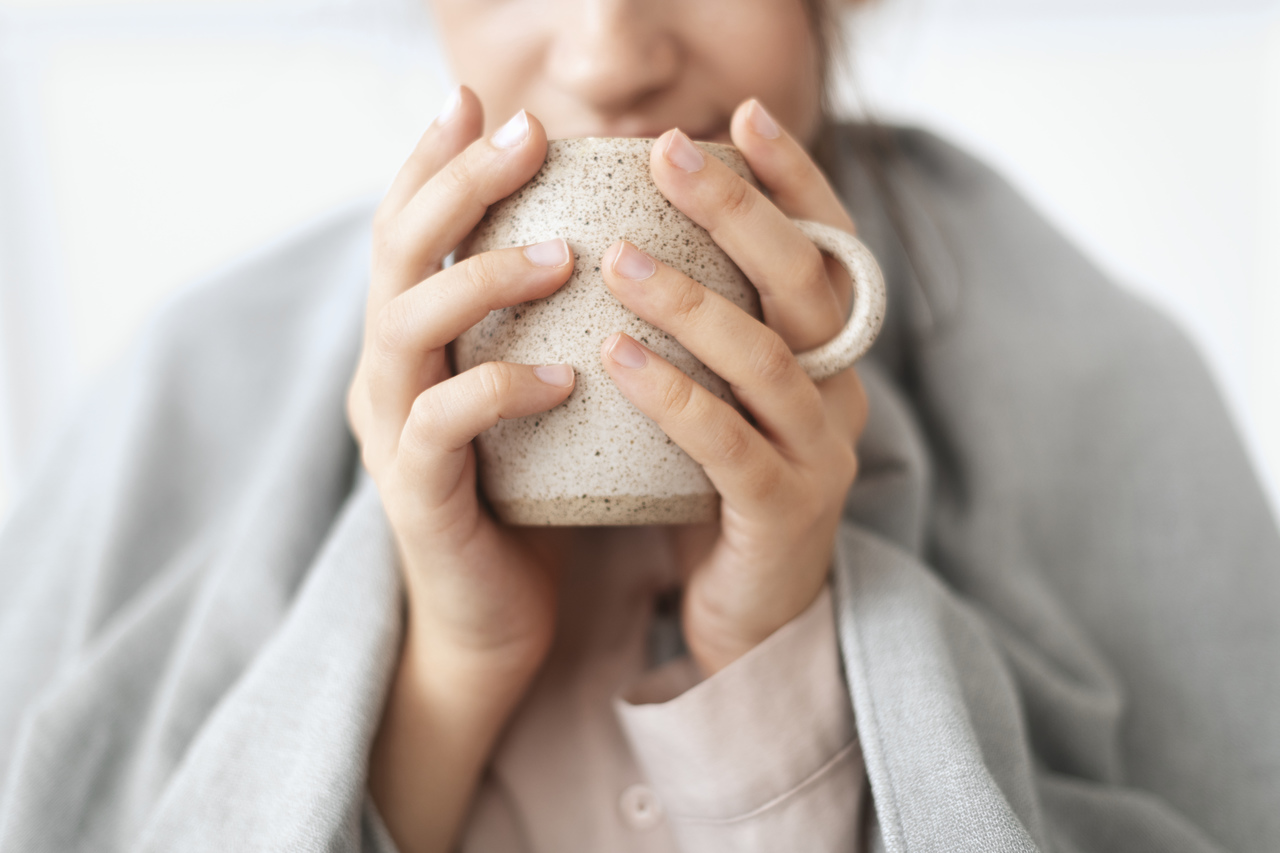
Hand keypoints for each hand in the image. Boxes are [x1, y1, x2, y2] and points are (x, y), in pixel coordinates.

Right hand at [347, 88, 572, 852]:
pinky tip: (563, 377)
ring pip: (406, 326)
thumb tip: (612, 240)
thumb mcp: (530, 392)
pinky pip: (444, 427)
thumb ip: (540, 324)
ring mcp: (393, 432)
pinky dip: (499, 389)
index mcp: (413, 339)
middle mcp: (388, 372)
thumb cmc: (528, 494)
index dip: (432, 159)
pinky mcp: (418, 494)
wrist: (495, 619)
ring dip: (480, 277)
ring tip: (559, 253)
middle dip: (455, 184)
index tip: (478, 99)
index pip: (409, 227)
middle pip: (396, 251)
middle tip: (524, 134)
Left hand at [599, 100, 868, 674]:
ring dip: (694, 301)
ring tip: (618, 258)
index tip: (738, 114)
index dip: (791, 179)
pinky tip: (616, 356)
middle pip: (804, 283)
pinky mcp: (785, 513)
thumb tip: (625, 228)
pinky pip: (729, 447)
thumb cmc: (716, 489)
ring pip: (767, 359)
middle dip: (741, 209)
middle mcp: (838, 390)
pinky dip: (675, 398)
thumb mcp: (719, 393)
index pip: (823, 246)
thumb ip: (701, 325)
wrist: (746, 615)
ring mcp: (821, 453)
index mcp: (825, 352)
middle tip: (669, 151)